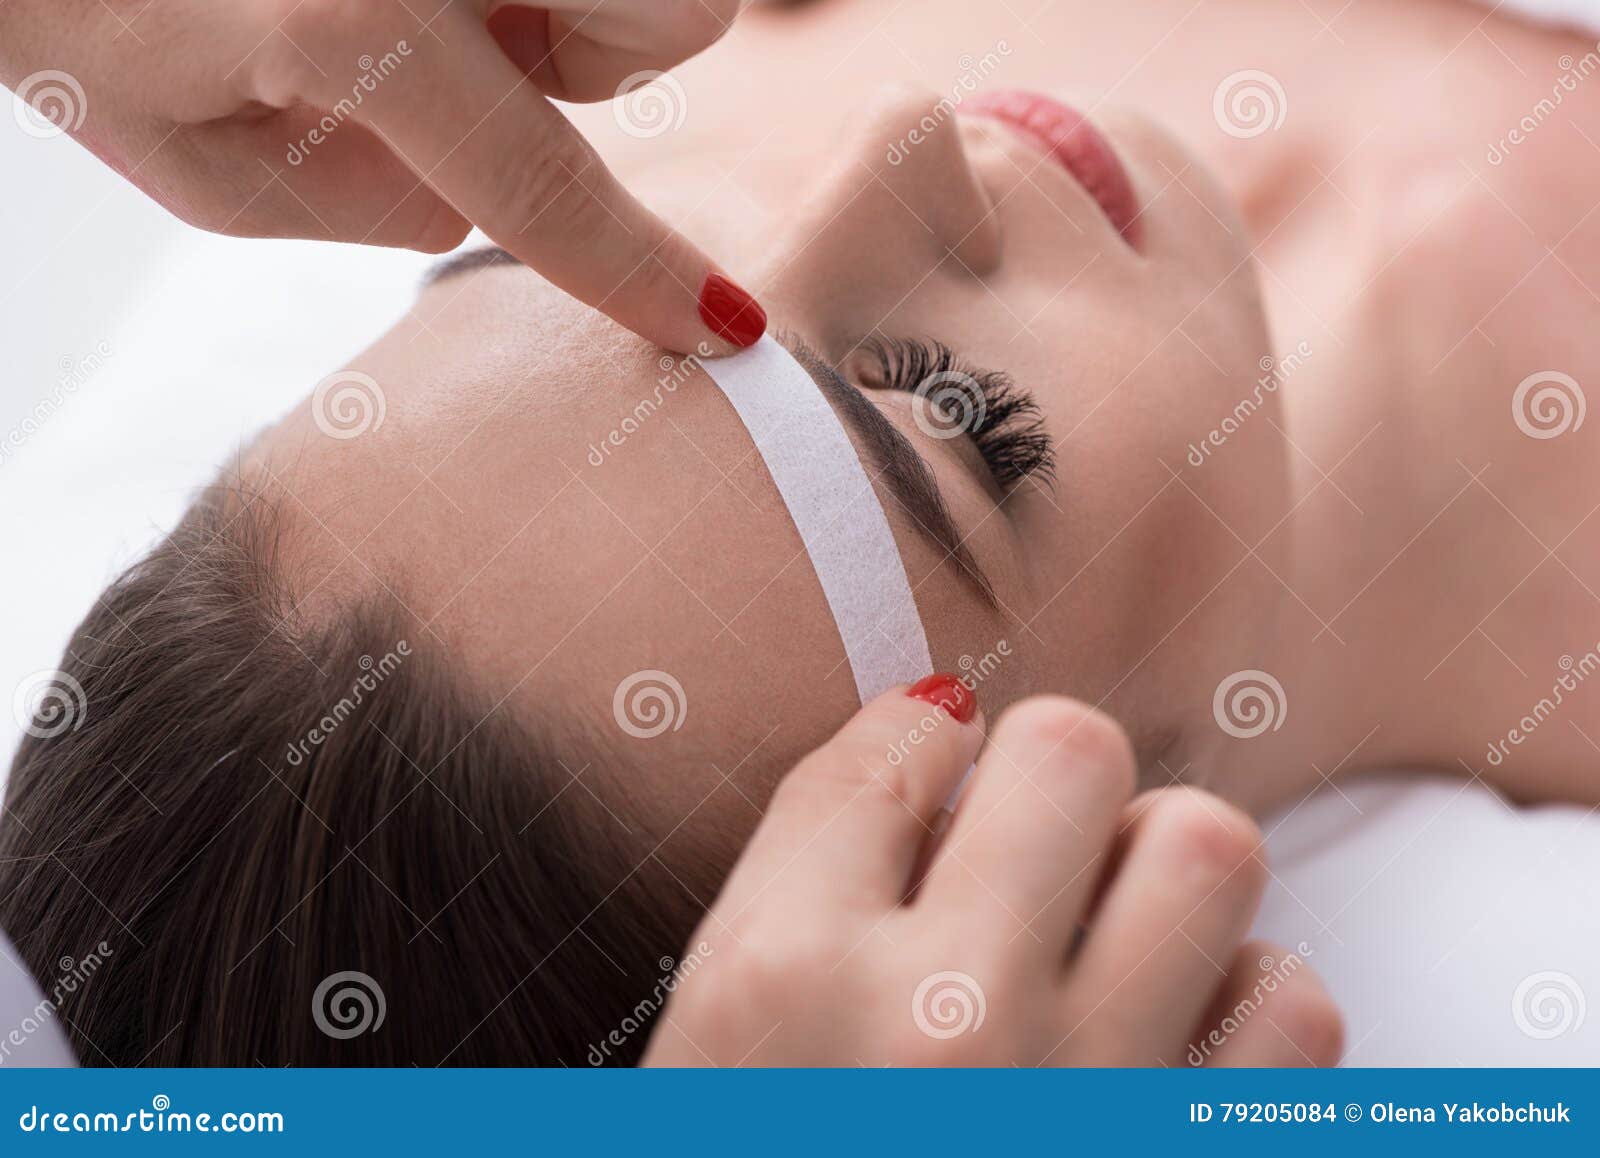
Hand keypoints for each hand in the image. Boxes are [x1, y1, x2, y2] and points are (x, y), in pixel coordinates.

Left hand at [0, 0, 763, 352]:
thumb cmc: (65, 1)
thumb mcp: (198, 160)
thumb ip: (368, 209)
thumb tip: (472, 198)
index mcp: (359, 24)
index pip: (546, 181)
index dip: (642, 271)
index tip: (722, 325)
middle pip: (680, 15)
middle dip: (612, 56)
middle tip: (490, 52)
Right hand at [643, 687, 1342, 1065]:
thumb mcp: (716, 1040)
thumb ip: (806, 881)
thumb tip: (934, 730)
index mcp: (782, 979)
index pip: (894, 743)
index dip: (921, 745)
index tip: (930, 776)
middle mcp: (941, 1021)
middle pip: (1073, 751)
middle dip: (1055, 773)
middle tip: (1030, 837)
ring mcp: (1088, 1105)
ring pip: (1208, 848)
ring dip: (1165, 872)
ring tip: (1112, 931)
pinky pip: (1291, 1007)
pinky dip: (1246, 1005)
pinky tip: (1171, 1044)